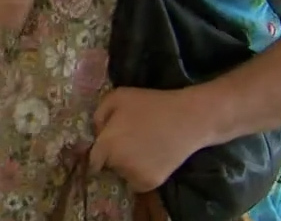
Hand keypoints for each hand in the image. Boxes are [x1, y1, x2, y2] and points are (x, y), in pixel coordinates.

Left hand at [88, 87, 208, 191]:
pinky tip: (151, 157)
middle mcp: (118, 164)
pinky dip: (139, 173)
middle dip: (113, 156)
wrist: (188, 119)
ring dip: (126, 165)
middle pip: (108, 165)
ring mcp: (134, 175)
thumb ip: (99, 115)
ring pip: (122, 173)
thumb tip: (97, 133)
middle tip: (129, 141)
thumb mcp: (117, 97)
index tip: (104, 148)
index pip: (92, 160)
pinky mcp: (150, 183)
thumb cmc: (151, 104)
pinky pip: (136, 181)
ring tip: (142, 147)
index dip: (97, 154)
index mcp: (107, 144)